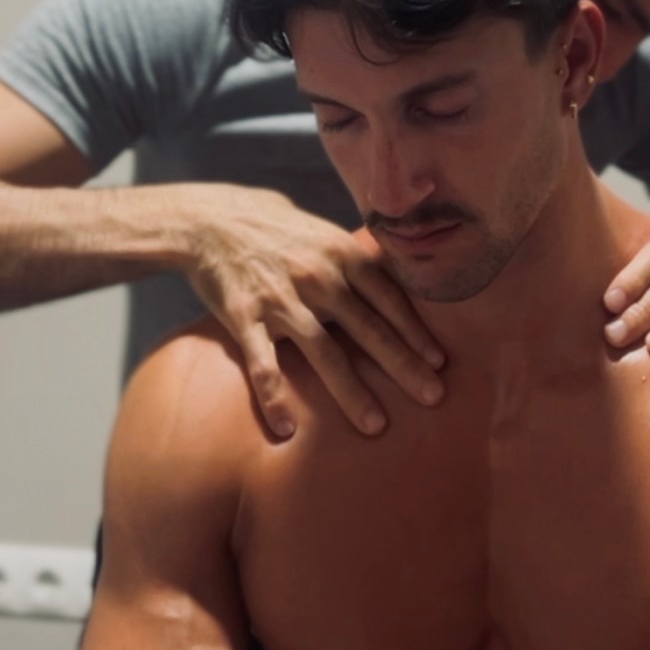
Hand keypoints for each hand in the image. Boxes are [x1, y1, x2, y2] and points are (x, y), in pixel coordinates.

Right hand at [181, 185, 445, 437]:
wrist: (209, 219)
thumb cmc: (277, 229)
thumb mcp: (325, 234)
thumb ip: (359, 262)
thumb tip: (403, 284)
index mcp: (341, 254)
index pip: (390, 298)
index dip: (416, 331)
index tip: (440, 362)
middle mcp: (317, 277)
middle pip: (368, 329)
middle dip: (404, 366)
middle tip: (433, 397)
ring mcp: (280, 299)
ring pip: (323, 352)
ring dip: (352, 392)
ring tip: (375, 425)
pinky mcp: (243, 317)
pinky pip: (262, 364)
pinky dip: (273, 398)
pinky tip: (286, 429)